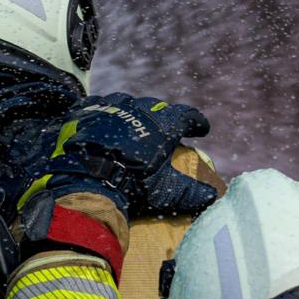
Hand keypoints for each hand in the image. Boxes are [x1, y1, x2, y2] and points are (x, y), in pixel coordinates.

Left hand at [26, 94, 217, 217]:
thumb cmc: (130, 183)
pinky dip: (105, 111)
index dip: (196, 121)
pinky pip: (99, 104)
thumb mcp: (164, 191)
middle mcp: (140, 109)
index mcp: (163, 125)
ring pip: (127, 102)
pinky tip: (103, 120)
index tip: (202, 128)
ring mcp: (113, 106)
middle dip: (163, 116)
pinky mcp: (88, 110)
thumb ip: (189, 192)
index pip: (186, 116)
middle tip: (164, 129)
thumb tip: (213, 197)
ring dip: (133, 111)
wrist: (85, 176)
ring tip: (131, 122)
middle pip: (156, 107)